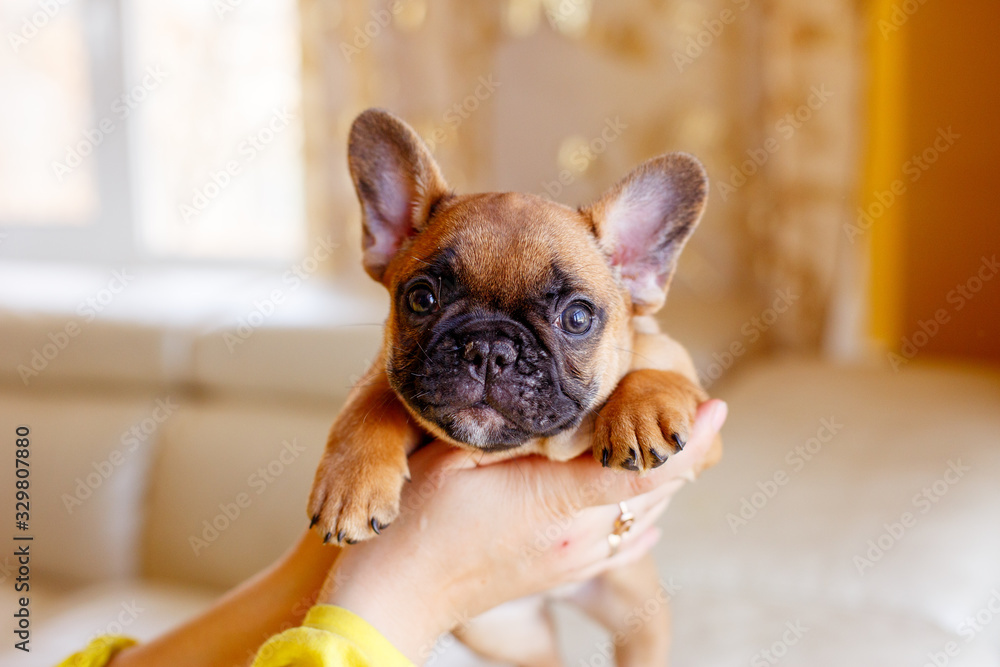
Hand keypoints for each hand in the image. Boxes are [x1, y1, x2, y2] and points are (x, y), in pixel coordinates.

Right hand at [322, 399, 727, 661]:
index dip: (686, 441)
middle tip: (684, 402)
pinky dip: (642, 513)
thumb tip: (562, 404)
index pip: (642, 473)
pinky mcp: (563, 572)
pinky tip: (640, 495)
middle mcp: (578, 537)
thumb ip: (515, 429)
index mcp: (556, 504)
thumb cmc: (416, 517)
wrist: (397, 593)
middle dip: (676, 449)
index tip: (718, 407)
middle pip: (655, 492)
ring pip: (645, 517)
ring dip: (659, 478)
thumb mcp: (459, 456)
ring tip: (662, 436)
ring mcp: (573, 559)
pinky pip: (624, 542)